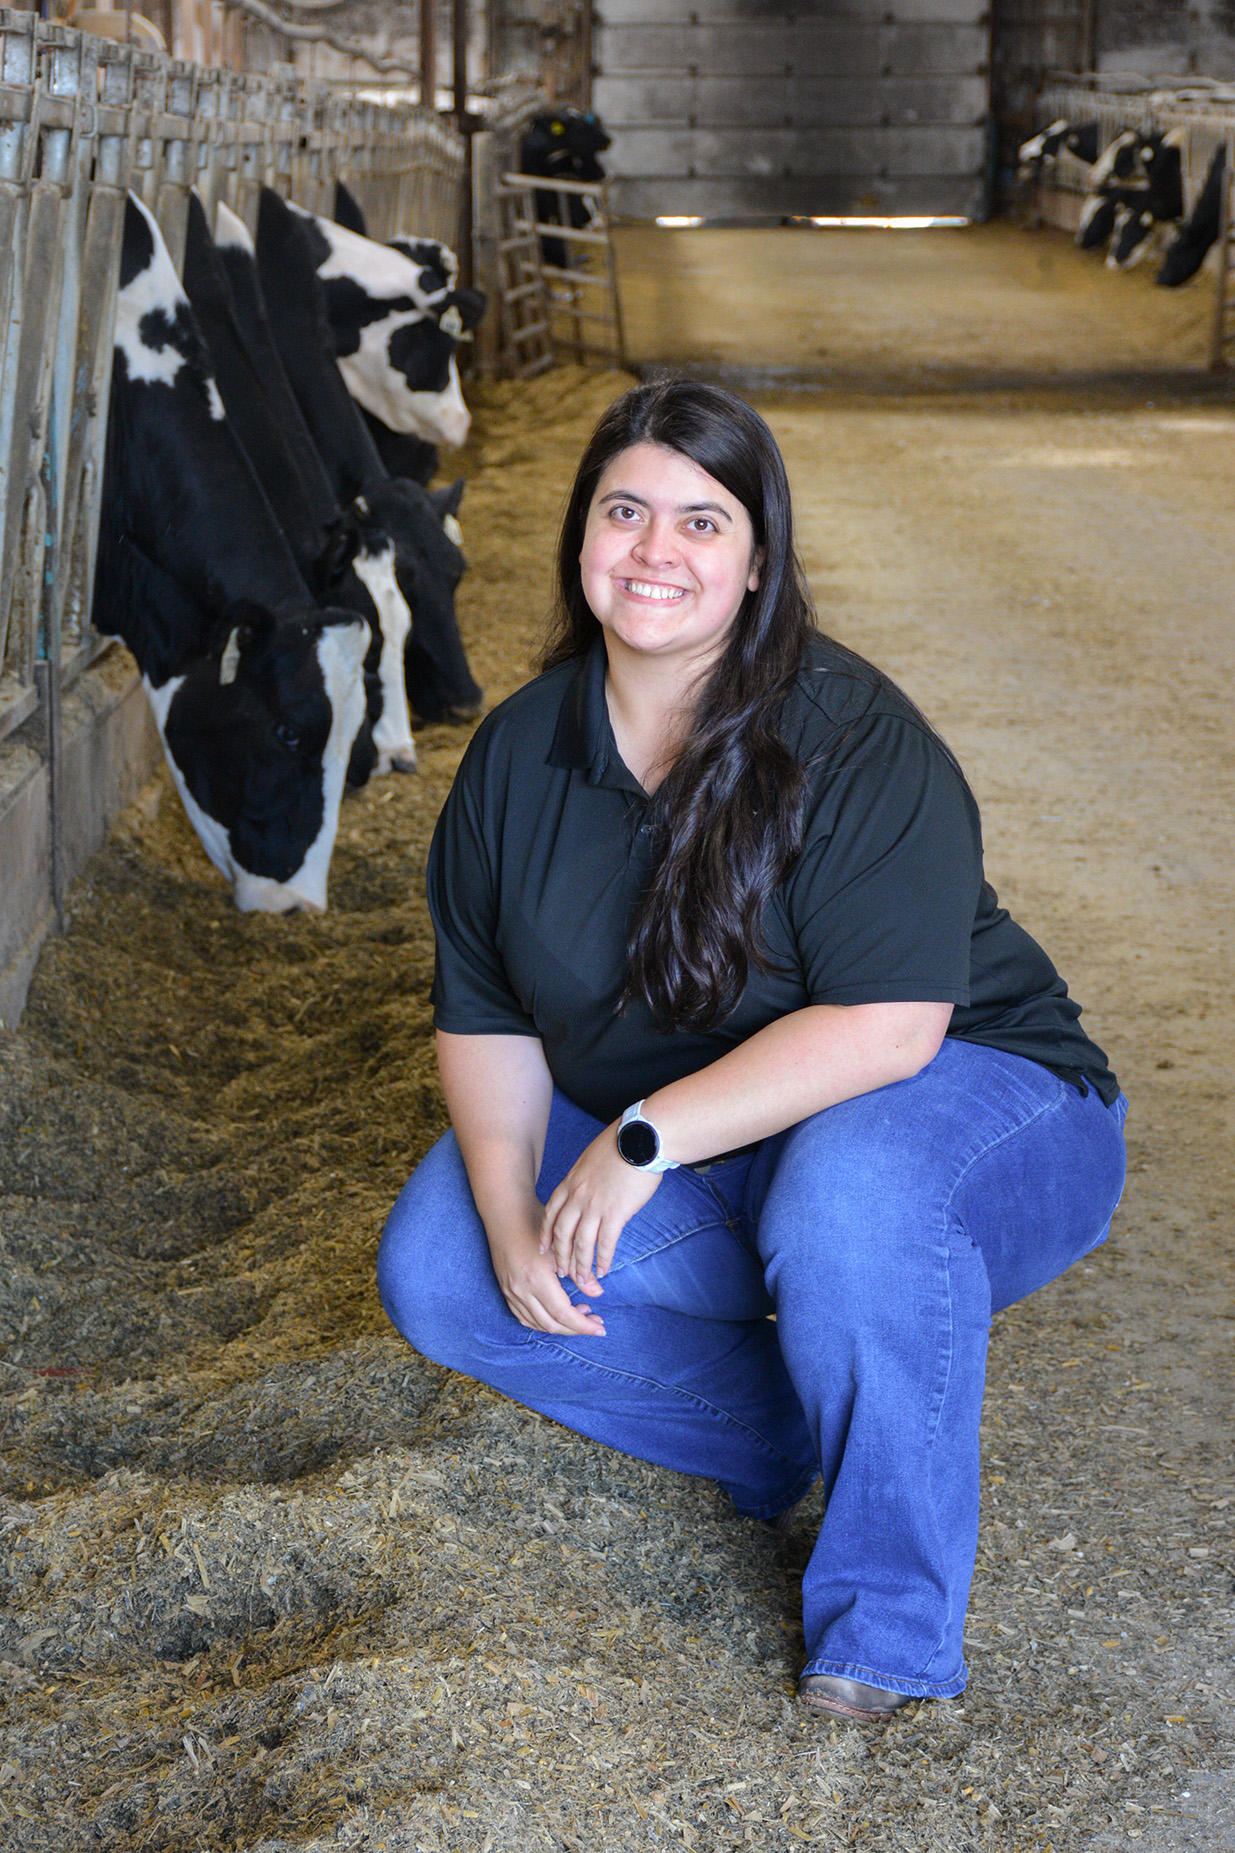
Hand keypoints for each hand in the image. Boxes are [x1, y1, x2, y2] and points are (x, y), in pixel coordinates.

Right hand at [489, 1219, 606, 1336]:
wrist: (505, 1213)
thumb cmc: (535, 1224)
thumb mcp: (561, 1246)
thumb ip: (580, 1272)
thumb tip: (597, 1293)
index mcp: (536, 1279)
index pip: (563, 1313)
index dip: (583, 1325)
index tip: (600, 1328)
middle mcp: (521, 1290)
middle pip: (551, 1324)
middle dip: (576, 1328)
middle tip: (595, 1322)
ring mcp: (511, 1292)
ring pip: (538, 1324)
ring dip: (560, 1326)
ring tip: (580, 1314)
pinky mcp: (506, 1291)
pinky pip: (524, 1317)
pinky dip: (542, 1323)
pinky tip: (557, 1315)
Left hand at [539, 1124, 661, 1290]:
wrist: (640, 1138)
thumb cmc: (621, 1143)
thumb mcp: (591, 1158)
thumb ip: (585, 1178)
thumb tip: (588, 1188)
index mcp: (571, 1182)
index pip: (551, 1213)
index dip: (546, 1233)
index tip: (544, 1247)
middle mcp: (578, 1196)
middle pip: (562, 1233)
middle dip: (560, 1255)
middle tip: (561, 1272)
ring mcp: (595, 1206)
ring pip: (581, 1243)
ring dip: (580, 1265)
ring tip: (582, 1280)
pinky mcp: (616, 1213)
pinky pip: (605, 1243)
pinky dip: (602, 1260)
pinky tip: (603, 1270)